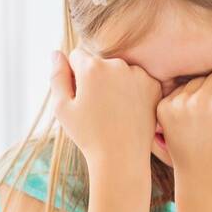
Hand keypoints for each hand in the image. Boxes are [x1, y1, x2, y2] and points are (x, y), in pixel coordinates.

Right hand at [50, 48, 161, 174]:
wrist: (122, 157)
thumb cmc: (88, 135)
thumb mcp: (62, 108)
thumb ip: (57, 77)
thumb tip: (56, 53)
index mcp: (92, 67)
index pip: (77, 57)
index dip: (75, 77)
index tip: (80, 97)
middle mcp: (117, 64)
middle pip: (100, 62)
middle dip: (96, 78)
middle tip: (98, 108)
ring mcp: (139, 74)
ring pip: (119, 71)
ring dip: (115, 83)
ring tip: (114, 112)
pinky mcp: (154, 85)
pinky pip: (137, 80)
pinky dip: (133, 91)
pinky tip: (128, 111)